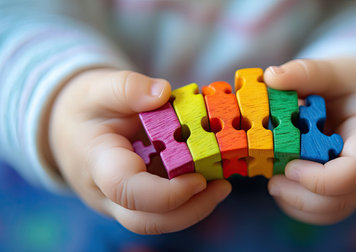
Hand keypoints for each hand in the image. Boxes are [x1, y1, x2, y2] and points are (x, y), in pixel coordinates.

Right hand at [47, 69, 230, 233]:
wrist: (69, 129)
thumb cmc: (85, 109)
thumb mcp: (98, 88)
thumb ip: (127, 88)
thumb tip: (162, 92)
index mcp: (97, 163)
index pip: (128, 190)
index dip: (167, 193)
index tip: (199, 179)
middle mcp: (107, 193)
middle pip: (147, 221)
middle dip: (190, 210)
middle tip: (224, 186)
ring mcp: (121, 201)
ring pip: (158, 220)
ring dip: (194, 206)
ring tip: (222, 182)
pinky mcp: (136, 200)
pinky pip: (163, 208)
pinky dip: (189, 197)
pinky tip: (208, 176)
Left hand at [264, 58, 355, 223]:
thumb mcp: (339, 71)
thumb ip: (308, 73)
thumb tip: (271, 76)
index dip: (320, 177)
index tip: (290, 165)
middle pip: (339, 201)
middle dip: (301, 196)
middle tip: (272, 180)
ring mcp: (355, 183)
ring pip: (328, 211)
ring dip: (296, 202)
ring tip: (273, 181)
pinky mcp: (340, 189)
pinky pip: (320, 209)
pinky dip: (296, 202)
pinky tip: (281, 182)